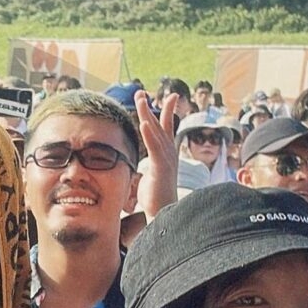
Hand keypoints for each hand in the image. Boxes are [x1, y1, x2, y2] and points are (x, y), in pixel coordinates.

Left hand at [135, 90, 177, 220]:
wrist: (165, 215)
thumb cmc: (156, 201)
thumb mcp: (149, 180)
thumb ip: (145, 171)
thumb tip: (138, 172)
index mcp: (166, 155)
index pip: (165, 128)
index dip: (163, 111)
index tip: (159, 97)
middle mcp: (169, 153)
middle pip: (160, 124)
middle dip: (151, 107)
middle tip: (141, 92)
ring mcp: (166, 159)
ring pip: (157, 132)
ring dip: (148, 114)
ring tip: (141, 100)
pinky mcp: (161, 168)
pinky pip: (155, 148)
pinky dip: (150, 134)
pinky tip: (144, 123)